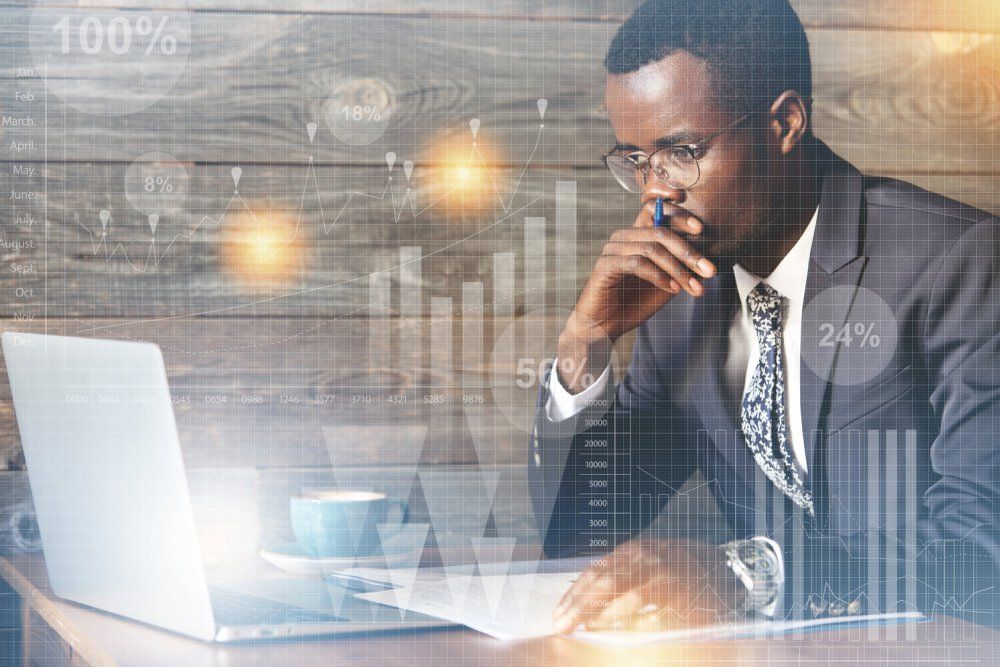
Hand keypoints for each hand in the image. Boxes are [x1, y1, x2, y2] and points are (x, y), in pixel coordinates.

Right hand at [551, 538, 744, 633]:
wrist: (720, 565)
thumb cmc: (705, 600)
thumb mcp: (688, 622)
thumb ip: (651, 628)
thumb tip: (617, 638)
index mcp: (664, 579)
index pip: (623, 601)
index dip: (600, 618)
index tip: (580, 632)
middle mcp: (647, 559)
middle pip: (604, 582)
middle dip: (579, 606)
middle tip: (558, 625)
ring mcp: (638, 549)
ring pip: (598, 570)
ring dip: (576, 593)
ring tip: (558, 613)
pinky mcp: (632, 547)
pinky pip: (602, 562)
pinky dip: (585, 580)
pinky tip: (573, 596)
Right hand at [556, 204, 714, 392]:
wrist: (604, 326)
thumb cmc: (634, 303)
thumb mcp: (666, 283)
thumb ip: (681, 269)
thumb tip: (708, 262)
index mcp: (637, 236)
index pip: (657, 211)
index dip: (679, 215)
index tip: (701, 229)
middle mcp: (623, 237)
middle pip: (660, 232)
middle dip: (689, 252)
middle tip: (709, 271)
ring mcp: (612, 250)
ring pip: (652, 248)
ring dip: (677, 269)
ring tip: (692, 287)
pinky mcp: (605, 265)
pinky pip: (637, 263)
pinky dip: (658, 276)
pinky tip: (672, 289)